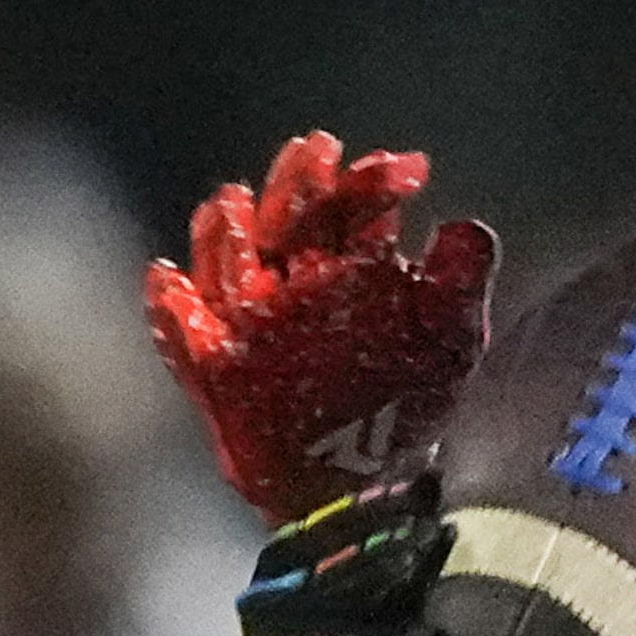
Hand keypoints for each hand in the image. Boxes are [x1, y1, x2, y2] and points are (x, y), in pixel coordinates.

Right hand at [146, 130, 494, 522]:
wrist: (369, 485)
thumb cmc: (408, 407)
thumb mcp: (450, 339)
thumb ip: (460, 279)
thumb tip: (465, 225)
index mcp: (348, 267)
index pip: (350, 208)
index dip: (372, 181)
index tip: (411, 170)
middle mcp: (295, 284)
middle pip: (286, 218)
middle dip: (299, 183)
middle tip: (319, 151)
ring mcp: (251, 322)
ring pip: (227, 262)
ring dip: (224, 231)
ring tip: (235, 207)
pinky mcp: (217, 368)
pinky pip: (183, 332)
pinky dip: (172, 308)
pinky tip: (170, 282)